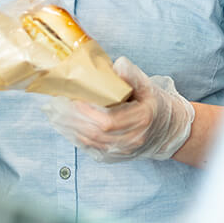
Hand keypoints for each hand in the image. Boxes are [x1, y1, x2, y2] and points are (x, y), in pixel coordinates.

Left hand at [42, 57, 194, 162]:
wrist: (168, 130)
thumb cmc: (154, 104)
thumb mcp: (148, 86)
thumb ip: (132, 75)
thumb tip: (117, 65)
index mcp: (142, 119)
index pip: (109, 120)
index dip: (87, 111)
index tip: (72, 98)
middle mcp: (133, 139)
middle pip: (96, 133)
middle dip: (72, 119)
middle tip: (55, 106)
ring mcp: (125, 151)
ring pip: (92, 143)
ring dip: (70, 129)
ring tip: (55, 115)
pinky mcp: (117, 157)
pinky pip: (93, 150)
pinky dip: (77, 139)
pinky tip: (66, 128)